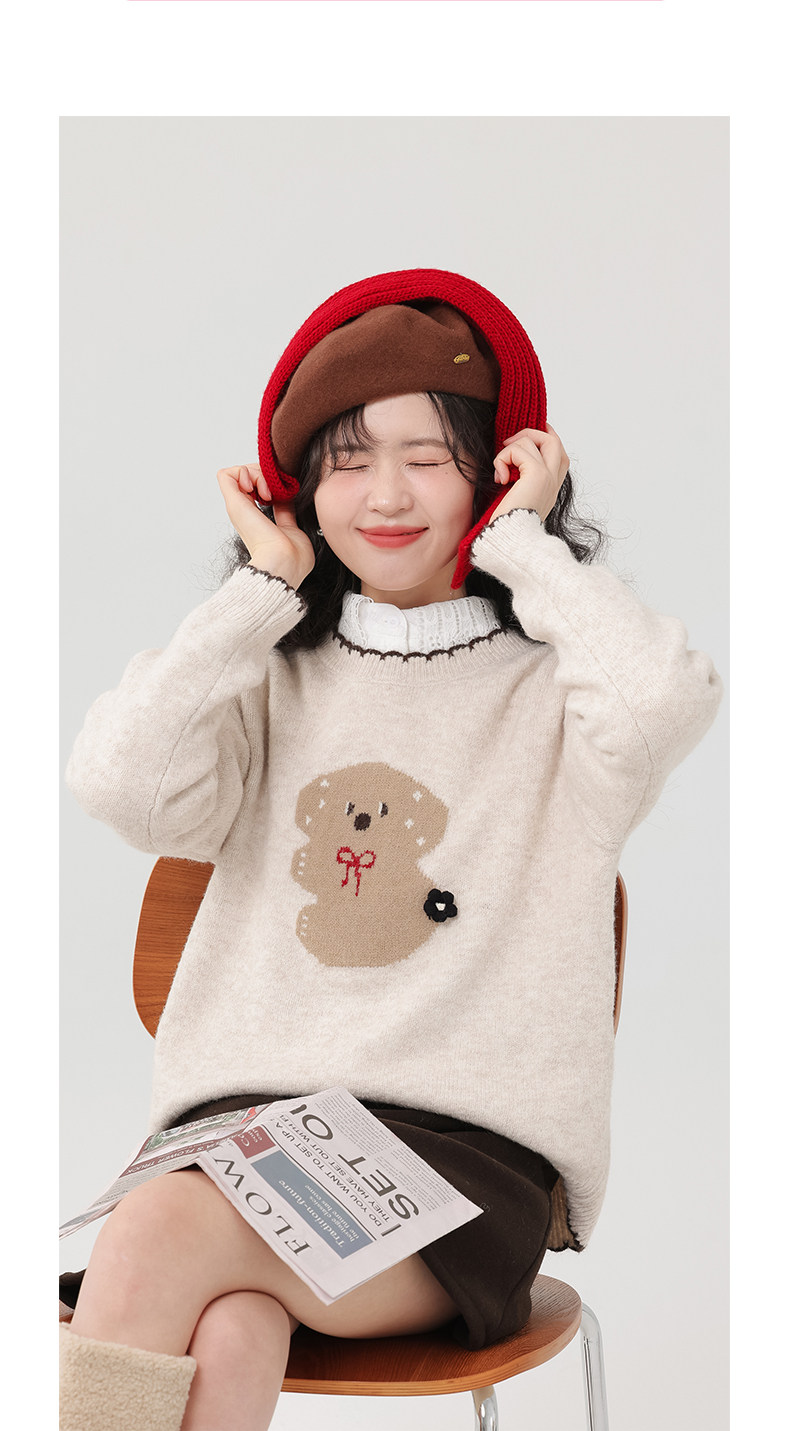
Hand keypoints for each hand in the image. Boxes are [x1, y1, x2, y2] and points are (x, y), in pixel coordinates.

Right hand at [216, 463, 315, 590]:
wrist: (285, 562)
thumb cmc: (293, 556)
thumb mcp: (291, 526)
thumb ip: (286, 511)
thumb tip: (287, 496)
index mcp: (256, 518)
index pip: (255, 488)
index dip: (269, 481)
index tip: (282, 493)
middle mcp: (244, 511)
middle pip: (247, 476)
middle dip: (264, 474)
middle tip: (275, 492)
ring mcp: (238, 507)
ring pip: (238, 472)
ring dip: (256, 473)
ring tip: (267, 493)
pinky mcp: (234, 504)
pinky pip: (226, 474)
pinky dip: (243, 472)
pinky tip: (256, 487)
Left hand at [490, 423, 569, 522]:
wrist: (511, 539)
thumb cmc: (508, 525)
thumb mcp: (517, 500)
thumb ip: (521, 482)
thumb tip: (510, 464)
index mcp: (552, 488)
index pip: (559, 454)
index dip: (544, 439)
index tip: (521, 438)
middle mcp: (554, 481)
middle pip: (553, 440)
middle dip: (530, 433)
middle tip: (508, 443)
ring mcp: (548, 476)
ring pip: (531, 441)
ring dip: (508, 450)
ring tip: (500, 471)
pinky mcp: (537, 474)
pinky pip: (518, 450)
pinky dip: (502, 459)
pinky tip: (500, 478)